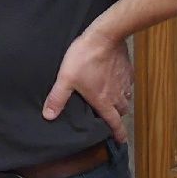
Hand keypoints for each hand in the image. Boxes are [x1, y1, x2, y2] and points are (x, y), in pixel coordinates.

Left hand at [42, 28, 132, 142]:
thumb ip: (58, 98)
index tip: (121, 140)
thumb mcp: (66, 79)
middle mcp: (117, 94)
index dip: (118, 133)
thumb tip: (49, 116)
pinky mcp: (127, 69)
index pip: (114, 122)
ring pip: (126, 98)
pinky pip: (128, 83)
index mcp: (103, 100)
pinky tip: (116, 81)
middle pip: (121, 111)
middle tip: (110, 117)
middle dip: (117, 116)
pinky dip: (124, 87)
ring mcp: (124, 82)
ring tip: (112, 100)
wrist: (105, 36)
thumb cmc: (84, 58)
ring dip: (121, 102)